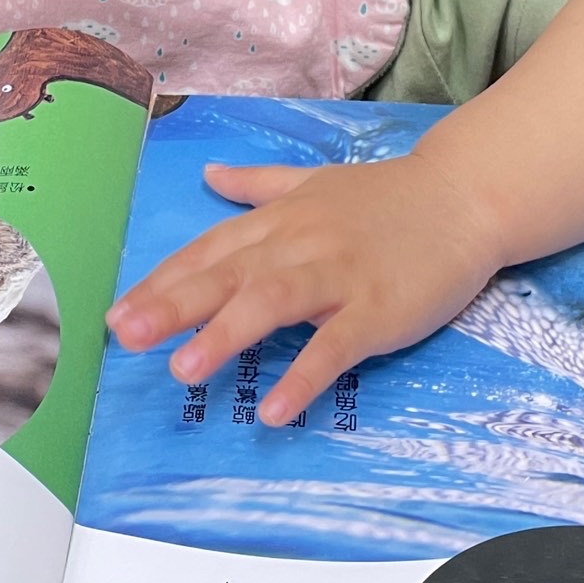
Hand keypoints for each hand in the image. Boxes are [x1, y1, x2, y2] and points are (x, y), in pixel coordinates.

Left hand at [105, 153, 502, 425]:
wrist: (465, 197)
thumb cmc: (386, 197)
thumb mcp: (314, 181)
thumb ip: (257, 184)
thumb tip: (208, 173)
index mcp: (280, 219)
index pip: (210, 251)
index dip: (163, 282)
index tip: (117, 313)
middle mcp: (300, 244)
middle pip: (227, 274)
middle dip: (172, 305)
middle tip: (123, 335)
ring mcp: (339, 276)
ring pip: (272, 303)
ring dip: (225, 336)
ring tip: (182, 372)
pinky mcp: (378, 310)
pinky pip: (335, 346)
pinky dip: (303, 377)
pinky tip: (274, 409)